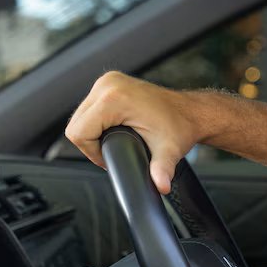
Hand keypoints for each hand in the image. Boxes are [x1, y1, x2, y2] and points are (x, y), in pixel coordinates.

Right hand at [65, 72, 197, 193]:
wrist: (190, 111)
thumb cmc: (180, 127)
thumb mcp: (168, 151)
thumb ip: (162, 170)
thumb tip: (161, 186)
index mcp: (114, 98)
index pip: (79, 132)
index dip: (91, 152)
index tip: (110, 157)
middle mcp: (108, 85)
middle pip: (75, 123)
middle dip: (91, 143)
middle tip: (113, 151)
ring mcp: (108, 81)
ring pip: (80, 115)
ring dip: (92, 132)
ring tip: (114, 140)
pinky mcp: (110, 82)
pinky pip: (89, 106)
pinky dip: (95, 120)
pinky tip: (112, 129)